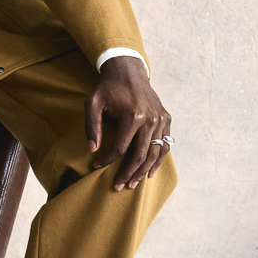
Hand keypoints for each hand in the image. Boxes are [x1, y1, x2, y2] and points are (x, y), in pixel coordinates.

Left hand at [84, 56, 171, 190]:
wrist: (128, 70)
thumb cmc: (108, 87)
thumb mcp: (93, 103)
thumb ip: (91, 126)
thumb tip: (92, 150)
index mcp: (133, 116)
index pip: (121, 148)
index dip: (108, 160)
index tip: (96, 167)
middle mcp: (151, 120)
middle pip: (141, 155)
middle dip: (128, 173)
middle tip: (119, 186)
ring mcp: (161, 120)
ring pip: (155, 153)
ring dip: (144, 171)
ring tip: (132, 183)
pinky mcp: (166, 118)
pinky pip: (165, 144)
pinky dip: (159, 159)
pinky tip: (150, 172)